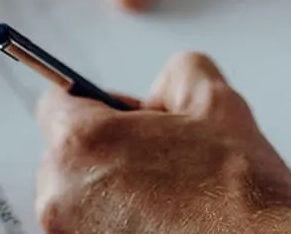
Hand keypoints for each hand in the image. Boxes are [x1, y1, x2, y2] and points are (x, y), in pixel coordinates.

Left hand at [35, 52, 290, 233]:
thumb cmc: (233, 194)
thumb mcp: (215, 101)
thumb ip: (179, 73)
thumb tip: (161, 90)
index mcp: (82, 143)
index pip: (56, 102)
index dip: (98, 101)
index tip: (130, 115)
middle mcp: (61, 198)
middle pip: (66, 154)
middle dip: (108, 149)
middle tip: (161, 156)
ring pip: (80, 199)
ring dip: (112, 191)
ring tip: (169, 197)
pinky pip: (93, 232)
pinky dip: (118, 226)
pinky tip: (164, 226)